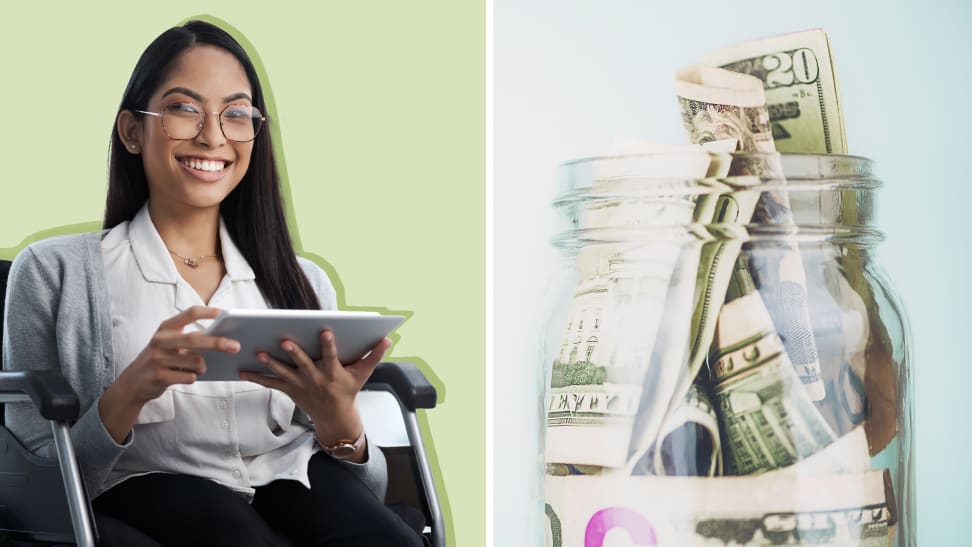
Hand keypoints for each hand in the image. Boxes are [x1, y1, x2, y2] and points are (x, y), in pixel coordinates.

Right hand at [99, 306, 240, 442]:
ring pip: (195, 361)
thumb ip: (189, 339)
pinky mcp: (159, 376)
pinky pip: (189, 377)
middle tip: (236, 346)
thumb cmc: (159, 360)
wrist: (132, 383)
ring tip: (197, 368)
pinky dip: (193, 378)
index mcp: (166, 328)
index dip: (209, 312)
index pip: (190, 313)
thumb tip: (221, 337)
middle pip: (195, 338)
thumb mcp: (169, 344)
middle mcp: (161, 340)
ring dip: (203, 367)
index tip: (225, 313)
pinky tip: (184, 376)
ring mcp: (158, 358)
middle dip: (218, 342)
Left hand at [240, 329, 390, 461]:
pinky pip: (270, 383)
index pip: (332, 356)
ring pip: (283, 373)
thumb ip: (374, 356)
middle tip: (285, 340)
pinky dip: (256, 377)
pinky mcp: (289, 389)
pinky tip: (241, 370)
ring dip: (270, 363)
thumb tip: (387, 339)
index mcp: (334, 373)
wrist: (334, 417)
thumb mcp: (363, 374)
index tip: (325, 331)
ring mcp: (300, 385)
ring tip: (258, 352)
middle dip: (294, 353)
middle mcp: (315, 379)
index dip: (329, 344)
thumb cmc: (348, 390)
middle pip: (303, 364)